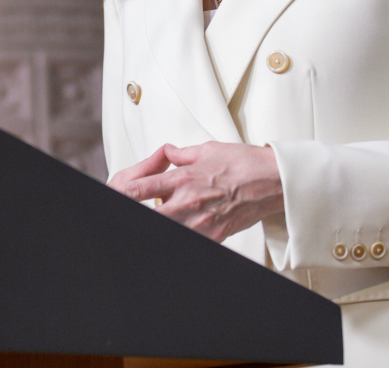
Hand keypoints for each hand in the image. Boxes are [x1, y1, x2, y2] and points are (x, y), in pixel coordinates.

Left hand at [107, 142, 283, 241]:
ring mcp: (201, 222)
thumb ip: (181, 154)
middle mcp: (188, 202)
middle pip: (150, 216)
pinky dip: (183, 232)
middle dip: (138, 213)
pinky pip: (190, 238)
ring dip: (162, 222)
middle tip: (134, 210)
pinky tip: (182, 225)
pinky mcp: (214, 236)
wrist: (273, 181)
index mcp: (183, 179)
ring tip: (163, 215)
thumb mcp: (207, 149)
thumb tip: (167, 152)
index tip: (114, 195)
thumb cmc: (244, 163)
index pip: (140, 190)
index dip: (123, 194)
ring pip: (168, 229)